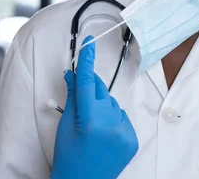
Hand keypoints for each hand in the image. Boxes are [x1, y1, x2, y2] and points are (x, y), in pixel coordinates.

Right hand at [50, 36, 138, 178]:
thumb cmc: (68, 156)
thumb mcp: (65, 125)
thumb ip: (72, 97)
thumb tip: (73, 74)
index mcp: (90, 119)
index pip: (87, 82)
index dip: (87, 60)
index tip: (89, 43)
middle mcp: (110, 123)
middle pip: (100, 91)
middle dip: (90, 88)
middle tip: (80, 99)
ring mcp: (124, 131)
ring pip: (111, 104)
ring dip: (101, 106)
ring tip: (90, 126)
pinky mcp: (133, 139)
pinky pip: (121, 116)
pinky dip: (112, 118)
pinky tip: (102, 132)